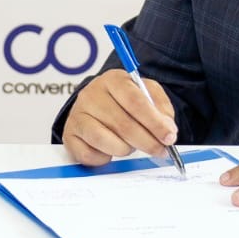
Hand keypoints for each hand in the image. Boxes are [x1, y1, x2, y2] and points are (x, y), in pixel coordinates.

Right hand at [62, 70, 177, 166]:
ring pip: (106, 141)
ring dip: (125, 149)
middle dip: (147, 142)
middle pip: (123, 124)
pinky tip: (111, 150)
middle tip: (160, 150)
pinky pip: (89, 155)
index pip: (135, 101)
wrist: (98, 104)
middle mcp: (91, 94)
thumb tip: (167, 130)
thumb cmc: (126, 101)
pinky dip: (104, 158)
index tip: (169, 137)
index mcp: (113, 79)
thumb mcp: (148, 94)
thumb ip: (161, 109)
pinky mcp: (69, 134)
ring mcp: (77, 114)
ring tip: (131, 145)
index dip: (155, 122)